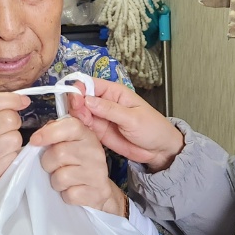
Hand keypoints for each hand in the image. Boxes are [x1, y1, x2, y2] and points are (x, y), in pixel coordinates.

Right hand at [0, 92, 28, 228]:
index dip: (11, 99)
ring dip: (14, 140)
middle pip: (9, 118)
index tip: (23, 101)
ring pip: (16, 138)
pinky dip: (14, 156)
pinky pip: (16, 156)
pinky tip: (2, 158)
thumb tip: (22, 101)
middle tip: (6, 129)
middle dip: (14, 122)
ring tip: (2, 146)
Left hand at [29, 117, 124, 215]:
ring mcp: (96, 173)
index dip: (49, 132)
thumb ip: (55, 134)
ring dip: (56, 181)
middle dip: (48, 163)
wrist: (99, 190)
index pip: (71, 126)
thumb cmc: (79, 163)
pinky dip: (65, 195)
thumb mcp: (71, 144)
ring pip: (60, 177)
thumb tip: (39, 136)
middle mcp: (94, 152)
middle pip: (58, 154)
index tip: (35, 140)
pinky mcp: (95, 192)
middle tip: (54, 166)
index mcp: (87, 136)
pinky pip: (68, 195)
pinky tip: (72, 189)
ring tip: (64, 179)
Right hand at [68, 78, 184, 171]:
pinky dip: (78, 128)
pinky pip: (82, 126)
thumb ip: (110, 110)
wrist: (159, 150)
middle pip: (80, 97)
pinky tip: (80, 132)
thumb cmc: (152, 128)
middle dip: (75, 105)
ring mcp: (99, 117)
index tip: (76, 101)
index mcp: (113, 92)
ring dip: (76, 117)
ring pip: (79, 112)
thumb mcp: (133, 118)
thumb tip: (87, 100)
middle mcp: (103, 102)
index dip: (79, 89)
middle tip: (81, 116)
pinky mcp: (98, 131)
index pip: (89, 84)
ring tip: (83, 124)